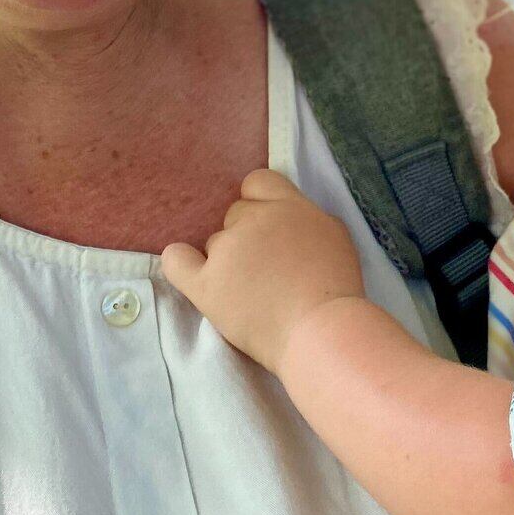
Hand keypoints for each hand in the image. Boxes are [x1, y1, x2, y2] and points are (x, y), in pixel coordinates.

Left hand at [161, 169, 365, 375]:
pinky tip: (189, 268)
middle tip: (266, 270)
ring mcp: (226, 249)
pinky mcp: (205, 283)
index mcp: (287, 205)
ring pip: (215, 243)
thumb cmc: (337, 289)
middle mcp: (253, 219)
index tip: (268, 229)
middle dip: (247, 236)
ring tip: (251, 293)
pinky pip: (176, 262)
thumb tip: (287, 217)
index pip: (257, 182)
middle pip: (235, 214)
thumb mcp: (335, 235)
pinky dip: (180, 262)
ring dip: (228, 260)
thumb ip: (305, 217)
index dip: (260, 203)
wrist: (320, 332)